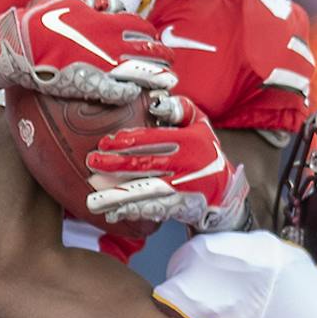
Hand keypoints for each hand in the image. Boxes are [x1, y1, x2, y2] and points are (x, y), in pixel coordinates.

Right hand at [0, 0, 174, 105]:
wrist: (18, 45)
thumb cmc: (42, 20)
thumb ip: (95, 0)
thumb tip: (113, 4)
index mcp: (106, 22)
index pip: (142, 28)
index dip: (152, 35)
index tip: (155, 41)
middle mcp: (110, 44)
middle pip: (148, 50)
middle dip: (163, 56)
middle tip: (168, 61)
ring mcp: (102, 66)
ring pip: (141, 72)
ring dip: (158, 77)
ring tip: (168, 81)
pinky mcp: (91, 85)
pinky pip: (119, 92)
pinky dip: (132, 93)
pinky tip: (138, 94)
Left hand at [85, 93, 248, 231]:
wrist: (225, 191)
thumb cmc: (205, 151)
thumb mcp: (200, 123)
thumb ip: (179, 109)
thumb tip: (156, 104)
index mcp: (190, 141)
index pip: (154, 139)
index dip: (128, 141)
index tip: (105, 143)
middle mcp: (187, 165)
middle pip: (146, 164)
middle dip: (116, 165)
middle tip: (91, 163)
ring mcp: (184, 188)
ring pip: (147, 190)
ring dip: (119, 195)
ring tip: (94, 200)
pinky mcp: (182, 207)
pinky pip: (155, 210)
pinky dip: (135, 212)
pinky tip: (115, 213)